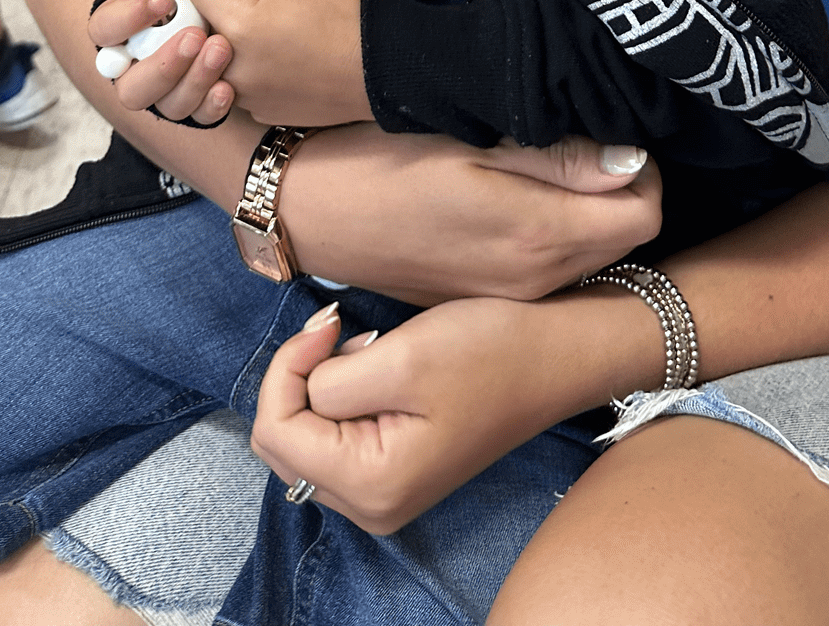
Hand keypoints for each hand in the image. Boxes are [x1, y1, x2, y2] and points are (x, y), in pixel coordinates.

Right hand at [87, 0, 235, 125]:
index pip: (104, 30)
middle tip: (194, 36)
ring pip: (169, 105)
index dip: (129, 18)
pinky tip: (228, 87)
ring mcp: (165, 95)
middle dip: (164, 65)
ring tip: (220, 49)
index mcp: (117, 35)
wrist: (212, 10)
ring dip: (195, 80)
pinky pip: (200, 116)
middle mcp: (135, 72)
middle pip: (132, 88)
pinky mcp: (195, 106)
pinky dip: (213, 105)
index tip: (164, 0)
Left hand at [184, 0, 372, 126]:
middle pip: (204, 14)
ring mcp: (243, 94)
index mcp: (236, 28)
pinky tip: (283, 42)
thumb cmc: (346, 19)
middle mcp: (230, 68)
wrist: (382, 73)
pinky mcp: (259, 108)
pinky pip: (237, 73)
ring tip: (276, 10)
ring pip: (219, 46)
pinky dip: (249, 52)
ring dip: (236, 21)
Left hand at [250, 299, 583, 533]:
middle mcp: (372, 506)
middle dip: (298, 378)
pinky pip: (333, 437)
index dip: (286, 367)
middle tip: (341, 328)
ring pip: (303, 438)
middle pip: (282, 441)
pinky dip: (339, 395)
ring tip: (368, 346)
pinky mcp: (394, 470)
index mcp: (372, 485)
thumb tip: (301, 388)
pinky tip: (376, 366)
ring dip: (319, 384)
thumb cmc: (488, 351)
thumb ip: (329, 382)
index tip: (330, 322)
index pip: (275, 432)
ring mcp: (383, 493)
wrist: (553, 354)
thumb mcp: (401, 358)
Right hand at [282, 131, 662, 303]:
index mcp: (537, 237)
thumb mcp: (468, 140)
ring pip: (589, 255)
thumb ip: (556, 156)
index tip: (612, 133)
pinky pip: (549, 269)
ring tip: (547, 162)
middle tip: (583, 140)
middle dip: (621, 190)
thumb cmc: (380, 162)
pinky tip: (515, 199)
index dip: (642, 168)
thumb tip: (632, 161)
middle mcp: (535, 281)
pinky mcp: (484, 297)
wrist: (306, 212)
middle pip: (624, 238)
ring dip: (588, 213)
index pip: (646, 213)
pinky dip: (553, 235)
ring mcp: (509, 296)